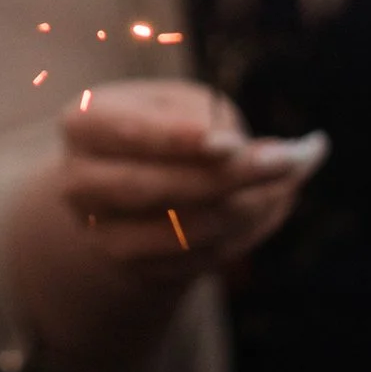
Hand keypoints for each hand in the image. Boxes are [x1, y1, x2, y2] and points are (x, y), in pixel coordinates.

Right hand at [55, 78, 323, 285]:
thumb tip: (289, 154)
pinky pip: (200, 257)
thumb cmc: (157, 125)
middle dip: (228, 176)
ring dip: (247, 205)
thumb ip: (218, 118)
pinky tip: (271, 200)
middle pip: (156, 188)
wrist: (119, 186)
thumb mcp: (177, 102)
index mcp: (84, 125)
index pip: (128, 134)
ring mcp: (104, 233)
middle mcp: (81, 183)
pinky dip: (244, 230)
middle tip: (286, 160)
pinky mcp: (136, 269)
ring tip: (289, 175)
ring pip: (184, 229)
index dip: (178, 140)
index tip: (231, 144)